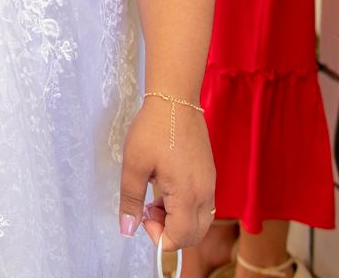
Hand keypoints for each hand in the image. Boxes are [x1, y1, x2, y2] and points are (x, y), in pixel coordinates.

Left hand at [118, 92, 215, 251]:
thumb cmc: (152, 130)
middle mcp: (205, 194)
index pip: (180, 239)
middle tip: (148, 209)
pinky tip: (166, 188)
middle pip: (193, 235)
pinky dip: (185, 208)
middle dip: (169, 232)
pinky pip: (202, 206)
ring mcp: (210, 185)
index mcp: (187, 195)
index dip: (158, 236)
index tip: (143, 215)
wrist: (175, 100)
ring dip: (177, 220)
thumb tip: (127, 230)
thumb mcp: (134, 165)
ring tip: (155, 198)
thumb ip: (130, 201)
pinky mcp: (209, 176)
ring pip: (199, 222)